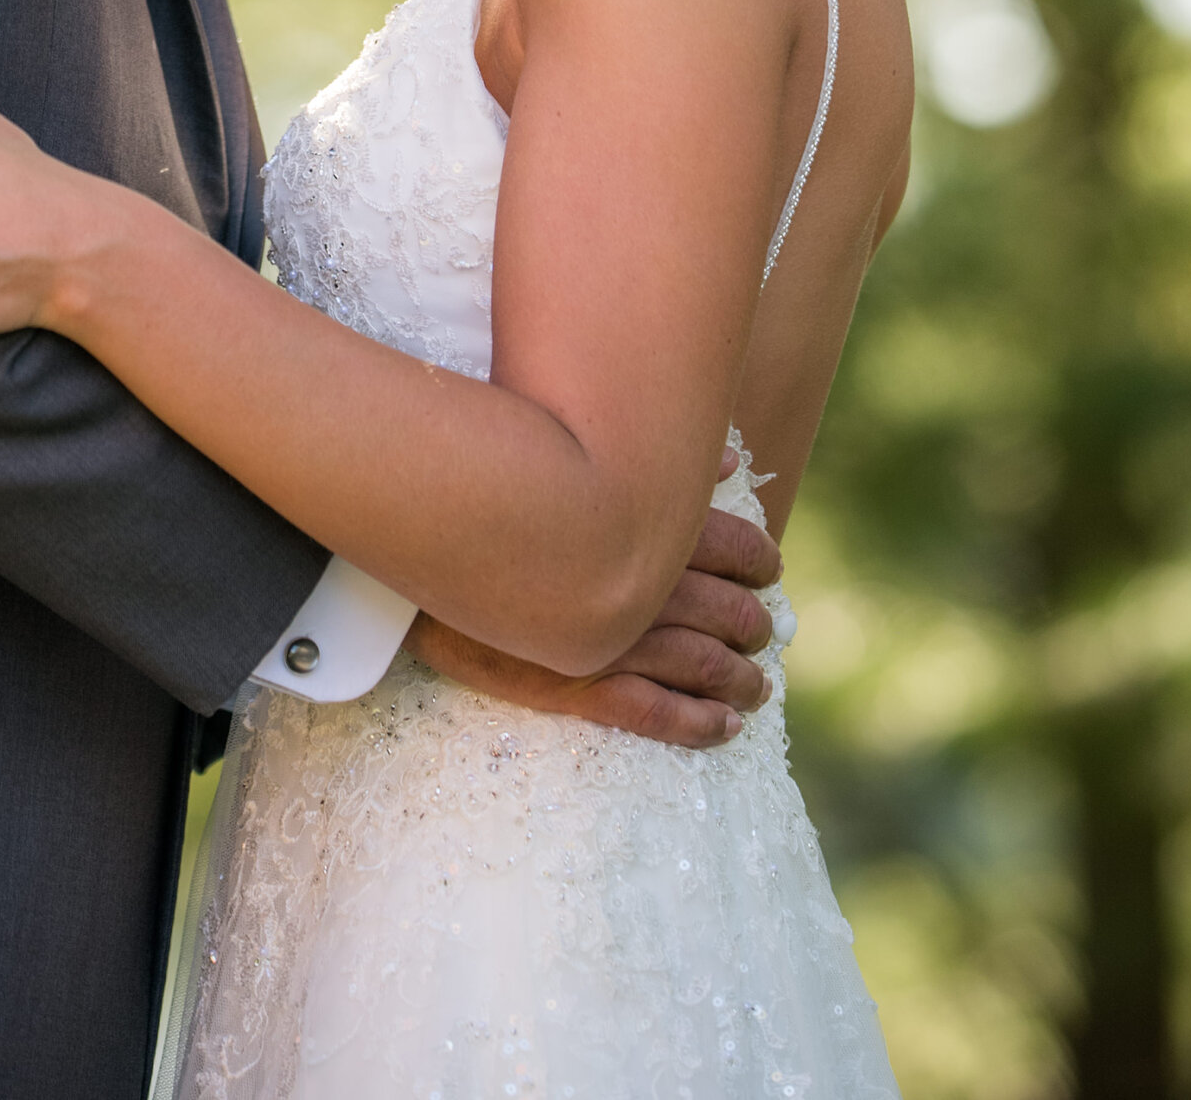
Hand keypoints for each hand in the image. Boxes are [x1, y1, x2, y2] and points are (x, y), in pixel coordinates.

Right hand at [407, 497, 780, 748]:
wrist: (422, 549)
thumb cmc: (500, 492)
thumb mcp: (581, 468)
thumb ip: (660, 464)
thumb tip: (729, 467)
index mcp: (649, 527)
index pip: (736, 546)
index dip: (761, 562)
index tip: (768, 571)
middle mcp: (645, 586)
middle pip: (730, 612)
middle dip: (753, 624)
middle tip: (762, 630)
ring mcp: (615, 641)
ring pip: (705, 667)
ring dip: (740, 679)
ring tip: (754, 685)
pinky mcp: (581, 686)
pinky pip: (659, 715)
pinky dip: (701, 724)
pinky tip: (725, 727)